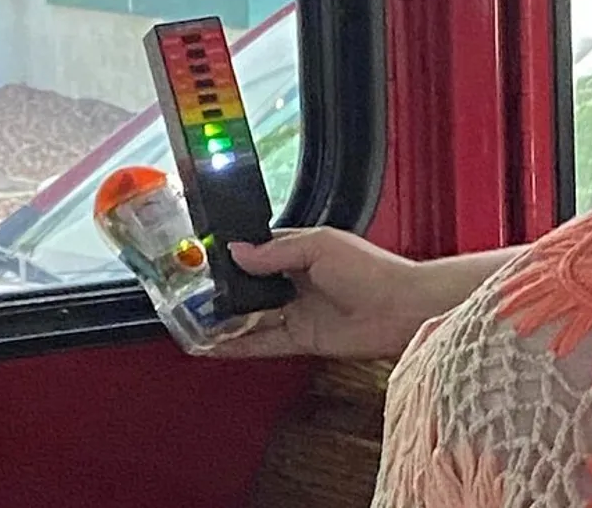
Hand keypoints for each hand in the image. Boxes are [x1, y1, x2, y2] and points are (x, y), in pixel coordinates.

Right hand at [208, 227, 437, 359]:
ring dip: (226, 319)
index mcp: (301, 250)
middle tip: (190, 295)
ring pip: (253, 316)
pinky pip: (264, 343)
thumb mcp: (318, 246)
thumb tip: (238, 251)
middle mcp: (296, 281)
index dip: (233, 256)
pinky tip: (215, 345)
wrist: (401, 309)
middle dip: (224, 290)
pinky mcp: (302, 339)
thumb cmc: (370, 269)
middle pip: (251, 286)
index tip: (204, 260)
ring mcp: (298, 311)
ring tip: (193, 321)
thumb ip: (275, 251)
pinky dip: (239, 345)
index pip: (258, 250)